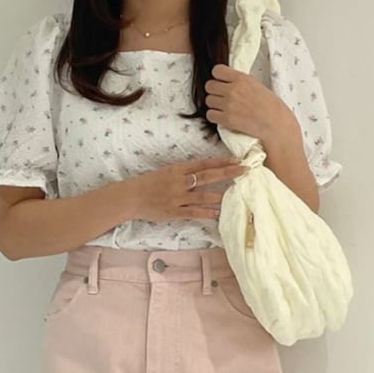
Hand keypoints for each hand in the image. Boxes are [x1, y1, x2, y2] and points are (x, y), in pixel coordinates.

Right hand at [125, 157, 248, 223]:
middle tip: (243, 170)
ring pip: (202, 195)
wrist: (130, 197)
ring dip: (220, 194)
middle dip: (227, 172)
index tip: (236, 159)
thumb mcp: (165, 172)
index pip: (203, 164)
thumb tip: (203, 171)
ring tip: (236, 191)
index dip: (220, 161)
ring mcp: (177, 198)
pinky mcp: (174, 212)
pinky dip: (206, 213)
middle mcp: (179, 182)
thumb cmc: (147, 184)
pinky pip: (193, 213)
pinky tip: (218, 213)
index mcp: (177, 170)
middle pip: (207, 176)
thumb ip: (183, 172)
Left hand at [204, 64, 293, 141]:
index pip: (217, 70)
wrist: (275, 124)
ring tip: (224, 108)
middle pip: (209, 86)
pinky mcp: (227, 119)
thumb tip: (226, 81)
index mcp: (241, 78)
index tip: (222, 82)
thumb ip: (239, 81)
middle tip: (222, 97)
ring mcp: (229, 105)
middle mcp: (233, 90)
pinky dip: (215, 116)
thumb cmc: (270, 105)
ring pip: (208, 100)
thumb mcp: (256, 84)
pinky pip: (210, 114)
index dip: (218, 77)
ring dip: (214, 104)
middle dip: (214, 91)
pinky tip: (223, 116)